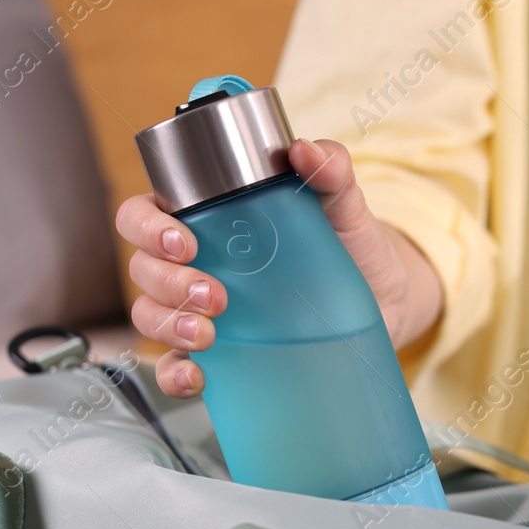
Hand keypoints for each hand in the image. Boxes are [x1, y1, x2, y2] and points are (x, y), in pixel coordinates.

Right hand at [117, 137, 442, 397]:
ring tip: (208, 335)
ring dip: (169, 326)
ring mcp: (202, 311)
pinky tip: (196, 376)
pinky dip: (174, 375)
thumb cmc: (351, 243)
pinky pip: (174, 368)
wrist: (385, 299)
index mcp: (208, 219)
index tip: (184, 243)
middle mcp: (195, 264)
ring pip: (150, 317)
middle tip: (216, 295)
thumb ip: (331, 170)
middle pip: (143, 269)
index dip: (147, 228)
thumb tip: (305, 151)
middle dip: (167, 283)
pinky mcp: (221, 355)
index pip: (145, 215)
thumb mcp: (344, 205)